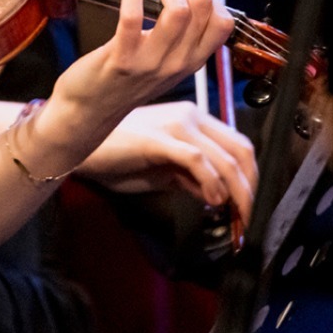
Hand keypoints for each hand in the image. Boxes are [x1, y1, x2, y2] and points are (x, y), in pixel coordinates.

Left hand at [50, 0, 235, 129]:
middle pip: (203, 8)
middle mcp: (178, 63)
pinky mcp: (122, 59)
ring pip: (178, 9)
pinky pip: (133, 17)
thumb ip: (182, 41)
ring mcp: (151, 62)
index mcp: (192, 62)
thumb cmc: (124, 81)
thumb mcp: (166, 66)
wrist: (89, 110)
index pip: (223, 23)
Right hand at [76, 101, 257, 215]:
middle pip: (240, 150)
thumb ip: (191, 178)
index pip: (239, 145)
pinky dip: (210, 182)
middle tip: (252, 217)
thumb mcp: (163, 170)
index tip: (252, 206)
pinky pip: (196, 159)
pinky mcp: (159, 138)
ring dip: (237, 191)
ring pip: (223, 158)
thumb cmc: (117, 156)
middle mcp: (190, 116)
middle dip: (251, 187)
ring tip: (237, 215)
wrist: (79, 144)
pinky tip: (211, 200)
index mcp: (193, 119)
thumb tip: (217, 197)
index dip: (252, 177)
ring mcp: (175, 125)